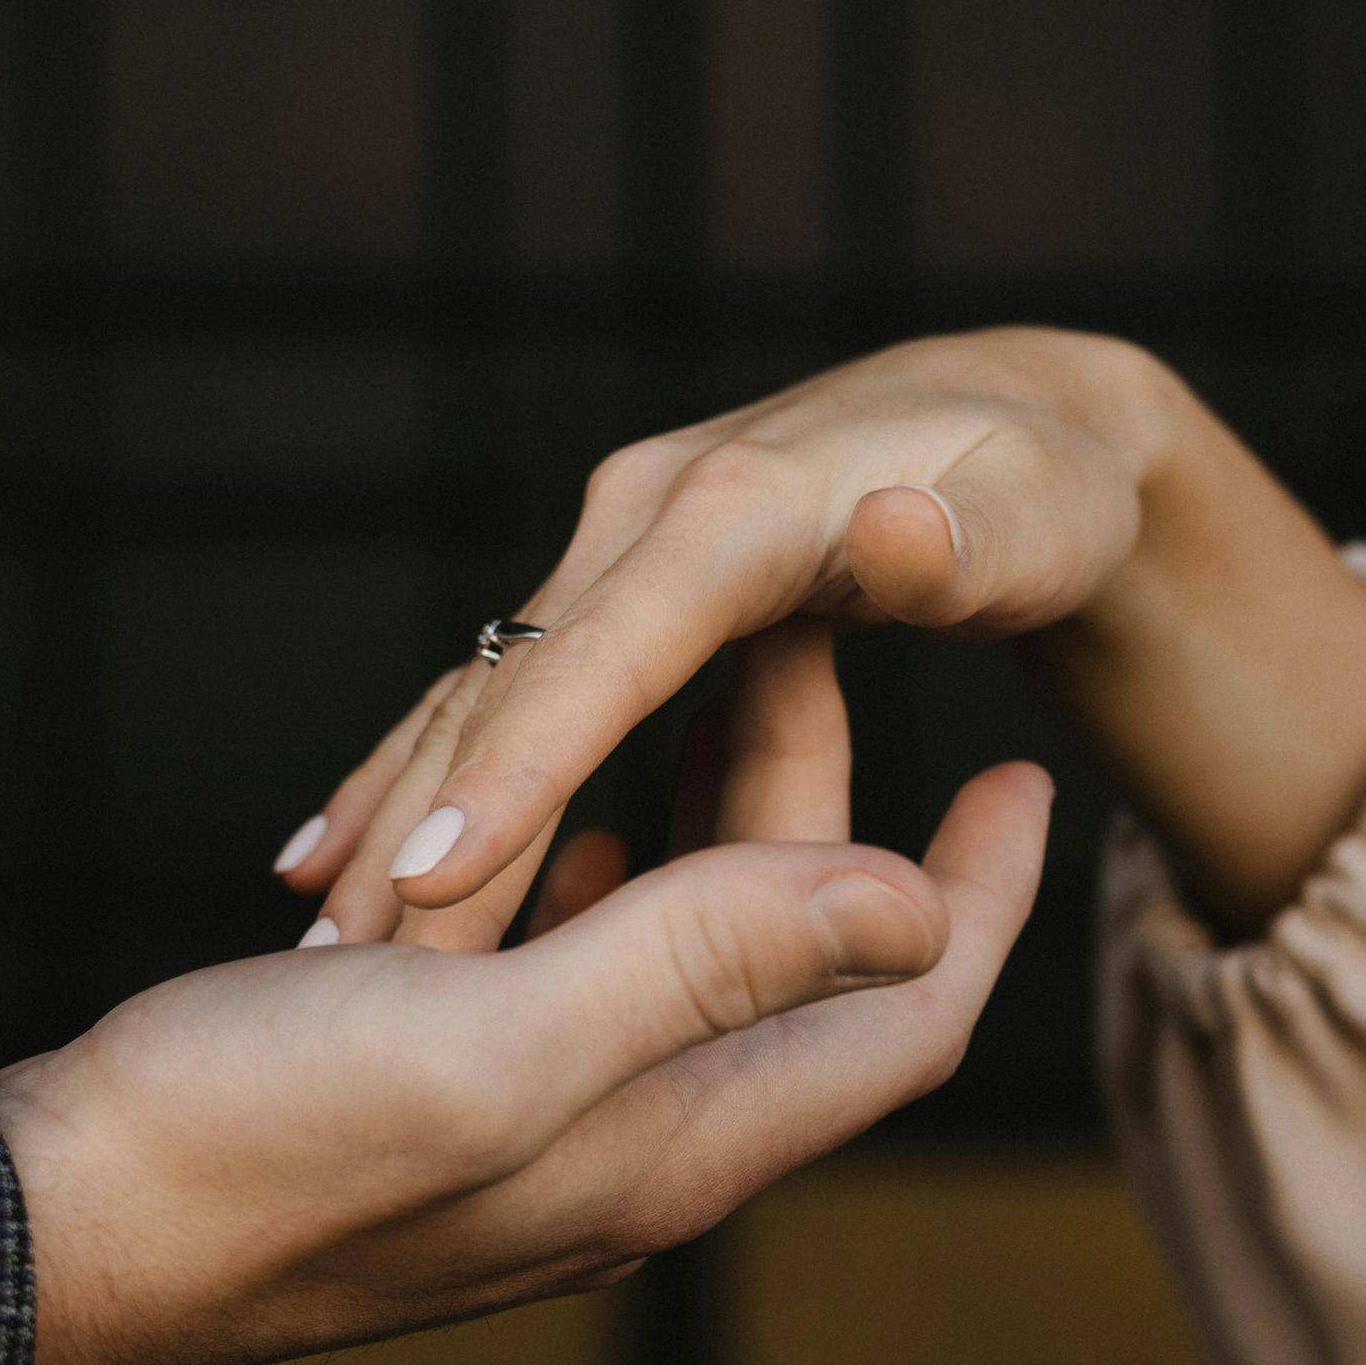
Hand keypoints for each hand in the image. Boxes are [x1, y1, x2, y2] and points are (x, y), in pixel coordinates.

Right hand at [0, 627, 1050, 1364]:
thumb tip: (909, 903)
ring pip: (680, 945)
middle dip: (825, 795)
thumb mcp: (501, 1048)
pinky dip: (590, 870)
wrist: (69, 1226)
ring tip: (715, 686)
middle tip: (826, 636)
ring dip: (708, 815)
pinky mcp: (449, 1089)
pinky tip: (566, 815)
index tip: (1027, 777)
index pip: (905, 1017)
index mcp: (680, 1134)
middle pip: (791, 954)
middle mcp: (636, 1134)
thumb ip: (709, 967)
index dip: (981, 897)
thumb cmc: (258, 1148)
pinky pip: (573, 965)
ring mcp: (542, 1117)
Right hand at [280, 326, 1365, 940]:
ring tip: (319, 936)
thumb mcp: (1032, 520)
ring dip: (409, 808)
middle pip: (517, 690)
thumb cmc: (1046, 489)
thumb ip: (959, 552)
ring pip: (490, 695)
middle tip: (338, 962)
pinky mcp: (616, 580)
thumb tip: (897, 531)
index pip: (607, 655)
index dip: (521, 766)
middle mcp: (653, 517)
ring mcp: (622, 545)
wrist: (1026, 402)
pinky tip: (342, 851)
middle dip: (428, 821)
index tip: (429, 872)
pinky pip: (508, 688)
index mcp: (739, 513)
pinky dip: (434, 769)